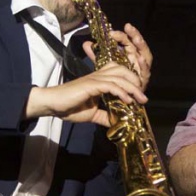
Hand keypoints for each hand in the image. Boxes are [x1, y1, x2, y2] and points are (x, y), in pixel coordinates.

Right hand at [24, 62, 146, 125]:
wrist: (52, 104)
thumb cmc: (69, 108)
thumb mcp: (92, 115)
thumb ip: (105, 117)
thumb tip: (116, 124)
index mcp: (99, 80)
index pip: (120, 74)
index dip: (131, 82)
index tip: (140, 97)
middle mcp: (98, 76)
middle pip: (123, 71)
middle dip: (135, 82)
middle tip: (143, 97)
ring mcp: (94, 79)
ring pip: (119, 78)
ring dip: (132, 88)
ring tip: (140, 99)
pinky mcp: (90, 85)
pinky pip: (110, 85)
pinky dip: (121, 92)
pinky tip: (128, 101)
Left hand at [86, 23, 152, 90]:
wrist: (120, 102)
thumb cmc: (115, 82)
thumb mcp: (104, 66)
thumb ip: (97, 55)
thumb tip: (86, 43)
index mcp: (128, 56)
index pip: (126, 41)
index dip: (120, 35)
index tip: (112, 32)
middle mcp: (136, 61)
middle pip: (137, 45)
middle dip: (134, 35)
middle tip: (128, 27)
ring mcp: (141, 70)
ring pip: (145, 55)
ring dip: (142, 46)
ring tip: (137, 39)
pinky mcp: (144, 81)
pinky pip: (146, 71)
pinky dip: (144, 65)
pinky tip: (140, 58)